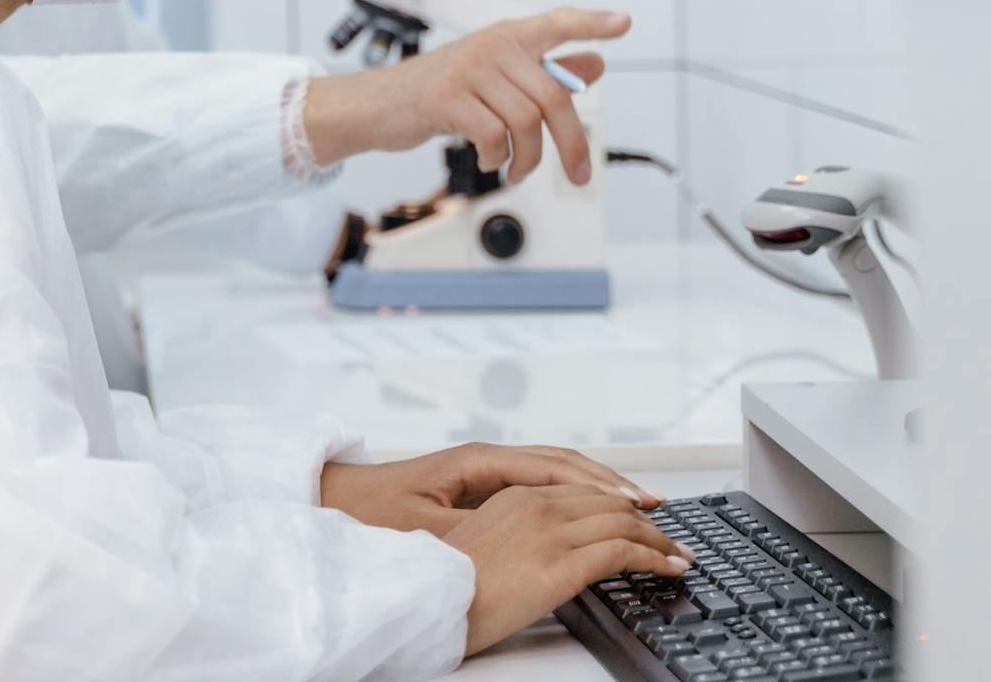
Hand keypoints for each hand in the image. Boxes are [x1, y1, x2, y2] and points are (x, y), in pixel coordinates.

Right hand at [300, 7, 630, 183]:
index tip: (622, 23)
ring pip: (525, 121)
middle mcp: (491, 46)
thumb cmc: (439, 92)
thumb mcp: (493, 78)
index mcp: (506, 37)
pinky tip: (490, 160)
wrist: (377, 104)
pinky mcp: (446, 96)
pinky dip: (497, 158)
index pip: (556, 23)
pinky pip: (492, 135)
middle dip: (571, 144)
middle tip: (578, 173)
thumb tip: (593, 64)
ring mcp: (468, 68)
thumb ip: (543, 71)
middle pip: (553, 96)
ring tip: (516, 169)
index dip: (591, 23)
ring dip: (528, 158)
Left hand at [318, 442, 660, 535]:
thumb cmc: (374, 513)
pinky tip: (592, 508)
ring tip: (637, 503)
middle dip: (610, 482)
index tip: (635, 503)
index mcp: (478, 462)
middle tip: (653, 504)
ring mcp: (485, 469)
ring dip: (596, 484)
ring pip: (555, 470)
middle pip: (563, 463)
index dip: (599, 486)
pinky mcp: (480, 485)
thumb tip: (515, 532)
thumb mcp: (422, 528)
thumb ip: (470, 529)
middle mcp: (487, 458)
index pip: (554, 469)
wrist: (338, 499)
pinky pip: (539, 482)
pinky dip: (572, 491)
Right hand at [445, 485, 692, 656]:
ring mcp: (550, 532)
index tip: (639, 516)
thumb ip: (517, 531)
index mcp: (515, 497)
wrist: (432, 601)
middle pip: (607, 502)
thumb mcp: (483, 541)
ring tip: (677, 555)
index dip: (618, 502)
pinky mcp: (562, 564)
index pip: (582, 491)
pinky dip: (654, 558)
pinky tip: (669, 567)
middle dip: (645, 519)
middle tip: (669, 537)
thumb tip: (547, 546)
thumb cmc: (449, 583)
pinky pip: (623, 553)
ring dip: (657, 539)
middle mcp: (536, 505)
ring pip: (622, 522)